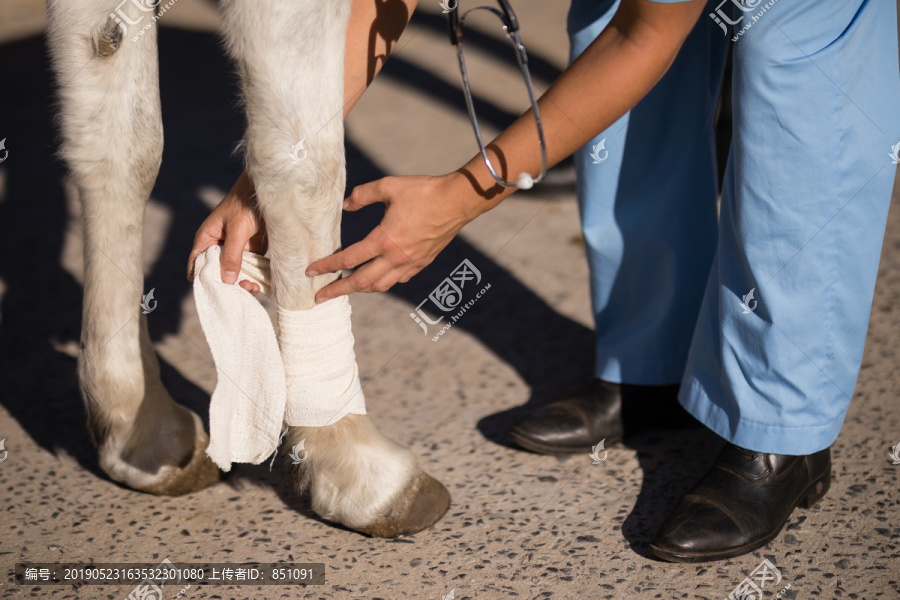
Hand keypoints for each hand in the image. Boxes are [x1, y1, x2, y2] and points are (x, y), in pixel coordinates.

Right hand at [187, 170, 266, 295]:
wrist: (269, 191)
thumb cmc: (247, 203)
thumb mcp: (238, 228)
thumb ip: (232, 254)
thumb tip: (227, 280)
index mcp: (207, 239)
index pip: (196, 264)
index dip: (202, 280)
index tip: (216, 292)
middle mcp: (219, 247)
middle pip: (217, 273)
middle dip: (227, 285)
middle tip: (243, 289)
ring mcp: (236, 250)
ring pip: (234, 274)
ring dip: (242, 284)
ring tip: (253, 287)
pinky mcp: (252, 251)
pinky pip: (249, 269)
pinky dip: (253, 278)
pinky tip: (260, 284)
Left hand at [307, 173, 480, 302]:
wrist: (457, 201)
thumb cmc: (424, 191)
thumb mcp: (389, 186)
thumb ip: (363, 195)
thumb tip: (346, 204)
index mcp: (385, 239)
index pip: (349, 259)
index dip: (327, 265)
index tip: (311, 272)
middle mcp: (397, 257)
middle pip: (361, 282)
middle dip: (338, 290)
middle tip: (320, 296)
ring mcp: (411, 263)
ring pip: (381, 285)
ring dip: (361, 289)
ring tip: (348, 287)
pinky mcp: (423, 262)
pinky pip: (399, 279)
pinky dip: (384, 282)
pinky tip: (379, 277)